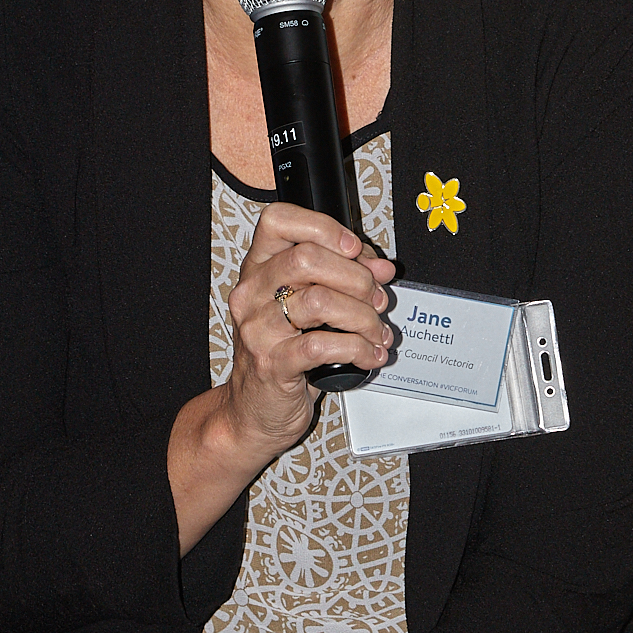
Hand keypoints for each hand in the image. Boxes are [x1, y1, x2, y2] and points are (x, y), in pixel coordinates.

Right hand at [167, 206, 393, 553]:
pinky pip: (322, 345)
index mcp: (257, 270)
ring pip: (321, 301)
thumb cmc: (283, 354)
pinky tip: (371, 355)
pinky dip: (358, 347)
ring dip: (364, 317)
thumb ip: (342, 280)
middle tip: (378, 300)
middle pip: (307, 258)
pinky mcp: (272, 364)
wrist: (254, 412)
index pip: (278, 221)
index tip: (355, 250)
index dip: (323, 227)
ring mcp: (257, 330)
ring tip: (378, 333)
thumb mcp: (308, 310)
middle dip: (356, 278)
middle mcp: (250, 294)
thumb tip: (383, 269)